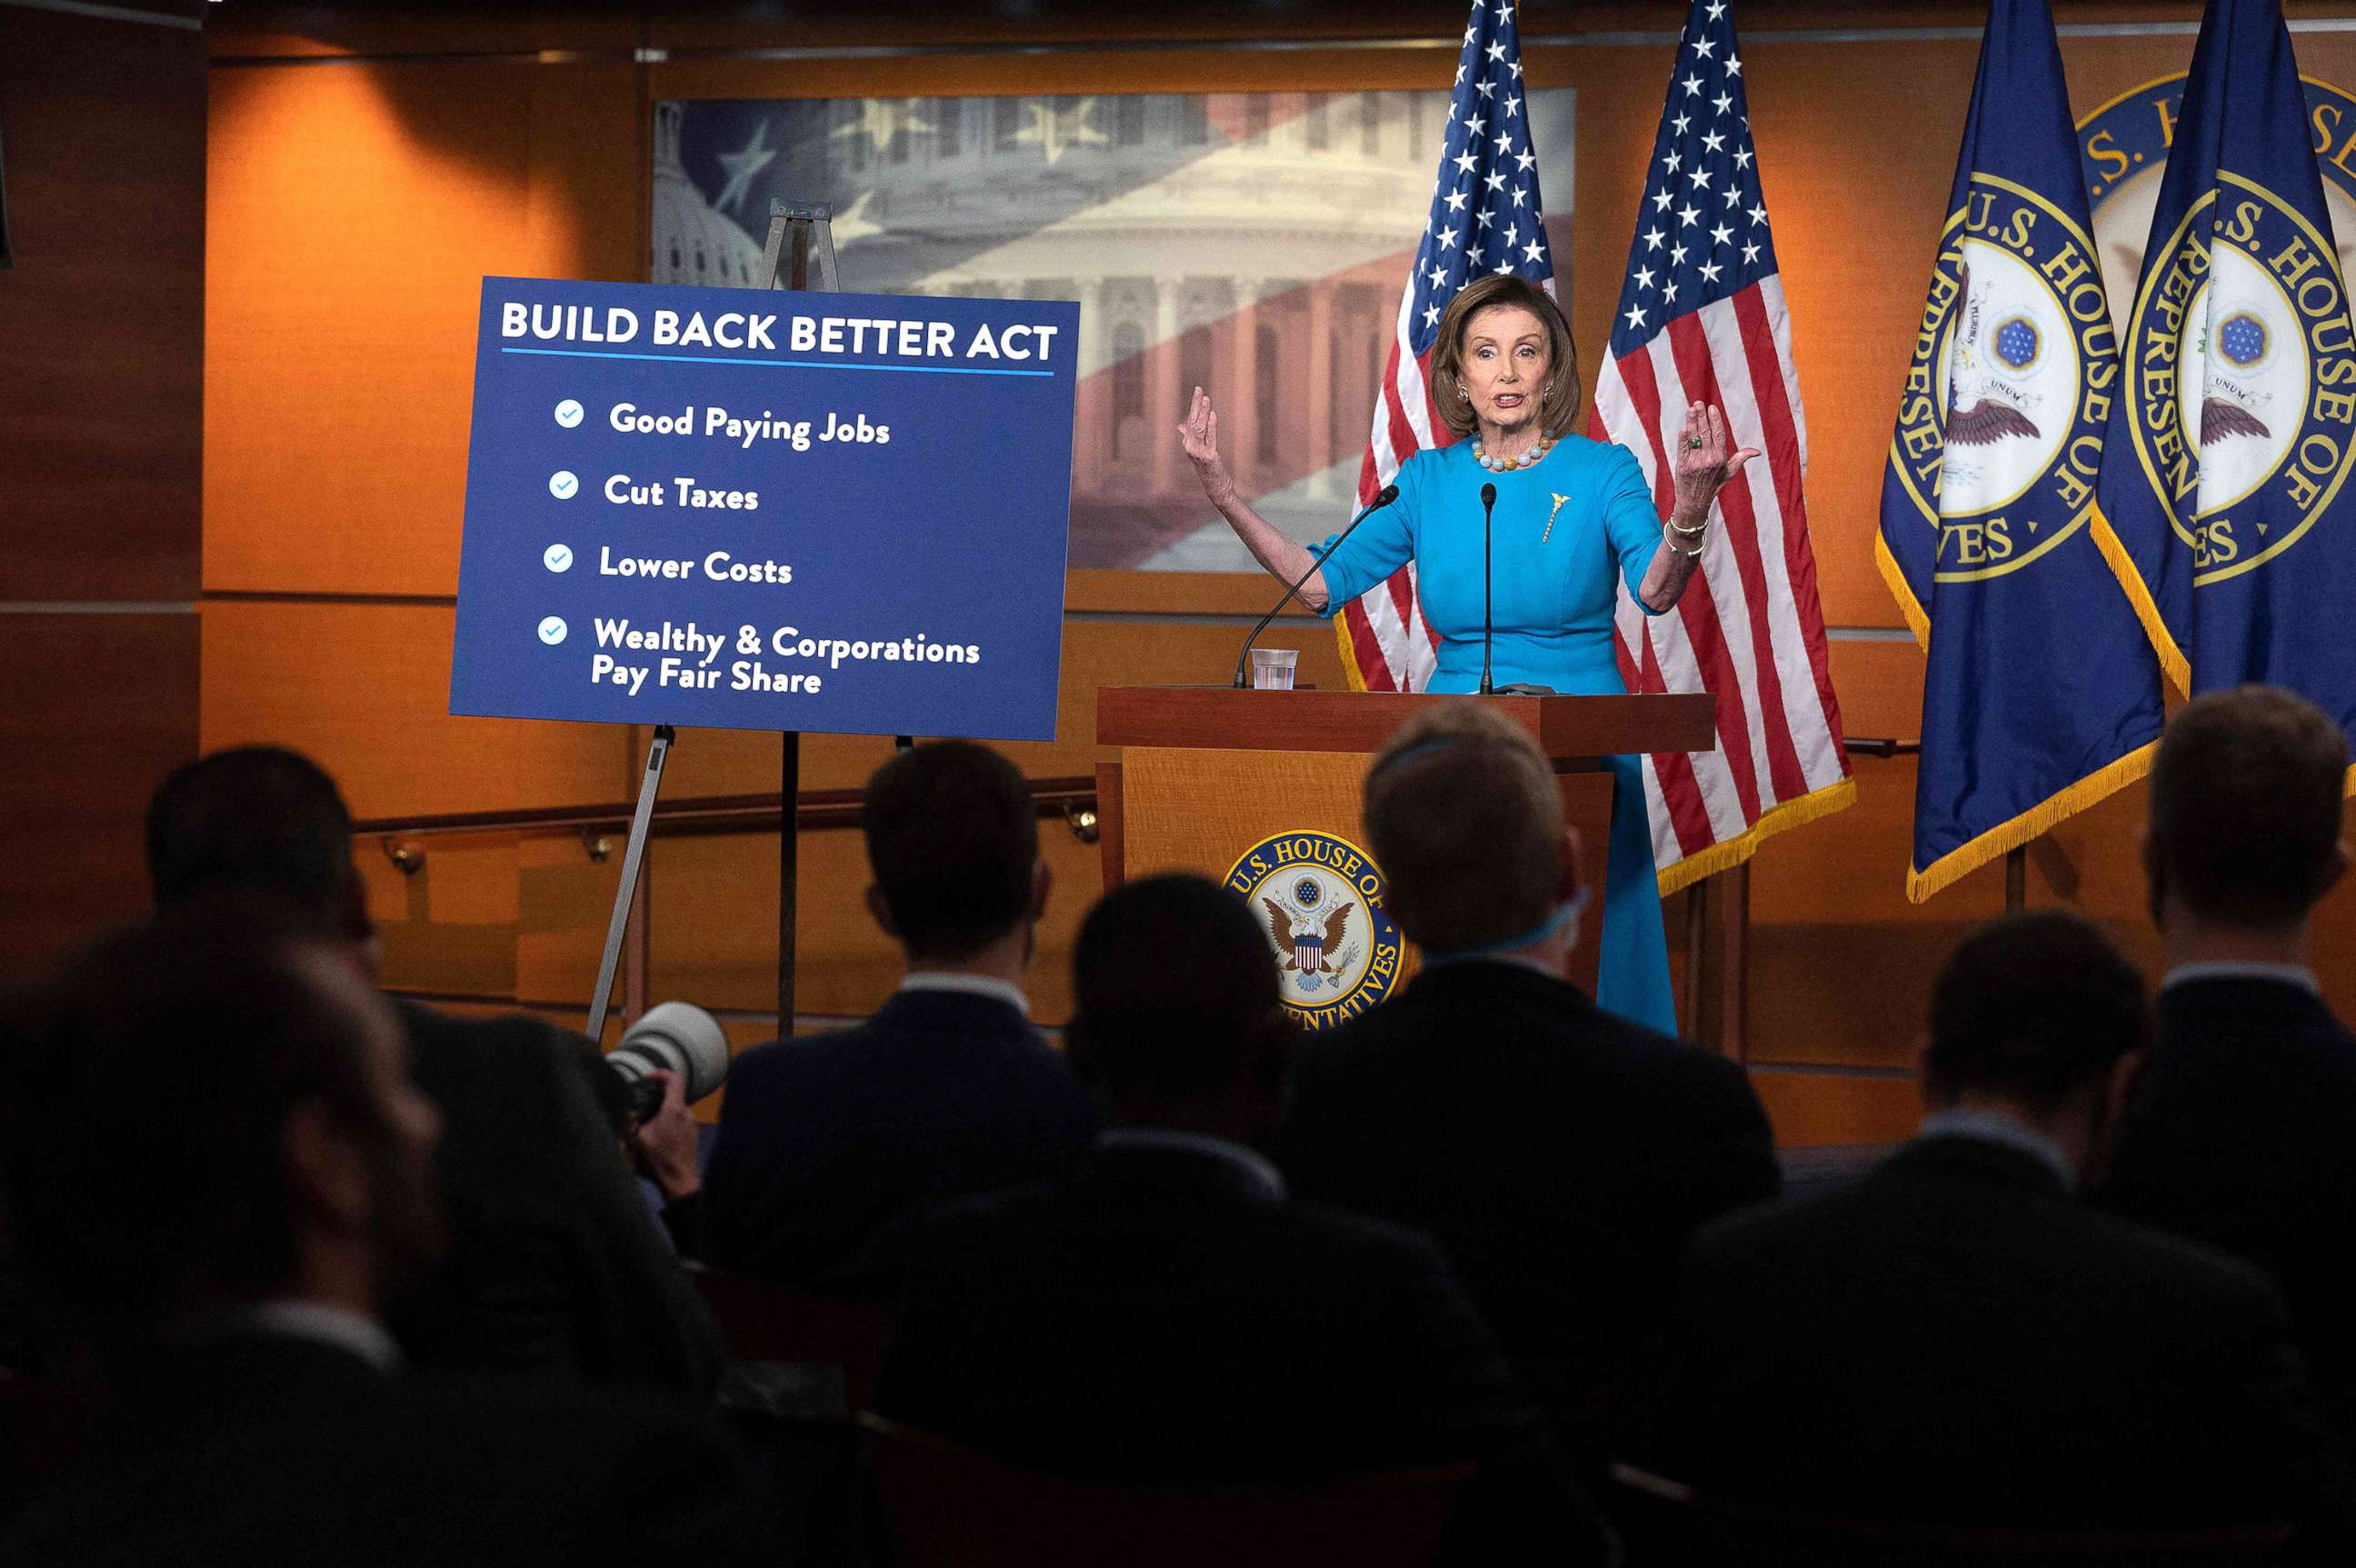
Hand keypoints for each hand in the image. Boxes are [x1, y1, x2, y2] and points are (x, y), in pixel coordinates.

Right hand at [628, 1069, 700, 1202]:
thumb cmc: (658, 1160)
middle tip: (641, 1104)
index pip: (674, 1079)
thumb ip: (629, 1120)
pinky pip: (679, 1120)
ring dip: (661, 1111)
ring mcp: (692, 1123)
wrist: (678, 1181)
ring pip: (675, 1108)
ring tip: (645, 1124)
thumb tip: (624, 1109)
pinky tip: (656, 1135)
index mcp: (674, 1109)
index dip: (660, 1073)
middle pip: (673, 1094)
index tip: (647, 1078)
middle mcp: (686, 1112)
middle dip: (656, 1096)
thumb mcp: (636, 1139)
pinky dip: (668, 1121)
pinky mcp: (692, 1133)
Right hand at [1179, 385, 1237, 507]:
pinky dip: (1212, 426)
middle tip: (1199, 389)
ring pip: (1200, 428)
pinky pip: (1210, 438)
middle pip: (1193, 420)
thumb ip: (1189, 436)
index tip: (1198, 390)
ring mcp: (1198, 452)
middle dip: (1197, 404)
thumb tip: (1180, 425)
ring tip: (1207, 399)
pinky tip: (1213, 415)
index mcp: (1188, 442)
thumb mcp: (1198, 449)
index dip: (1195, 404)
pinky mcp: (1209, 456)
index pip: (1191, 419)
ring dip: (1203, 412)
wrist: (1214, 485)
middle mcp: (1190, 446)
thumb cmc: (1208, 467)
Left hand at [1670, 402, 1759, 520]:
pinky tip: (1683, 428)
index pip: (1719, 434)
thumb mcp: (1729, 473)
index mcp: (1721, 458)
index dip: (1715, 420)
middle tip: (1698, 403)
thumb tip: (1757, 452)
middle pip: (1705, 433)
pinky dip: (1683, 439)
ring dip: (1692, 422)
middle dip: (1701, 416)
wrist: (1694, 502)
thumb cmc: (1712, 486)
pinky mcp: (1683, 467)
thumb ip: (1741, 459)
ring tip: (1690, 409)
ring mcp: (1696, 463)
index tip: (1711, 407)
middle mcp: (1709, 459)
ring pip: (1694, 438)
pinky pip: (1683, 449)